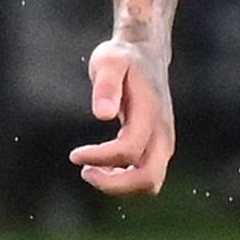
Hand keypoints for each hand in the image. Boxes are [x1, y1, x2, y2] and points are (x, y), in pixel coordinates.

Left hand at [67, 38, 175, 195]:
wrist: (147, 55)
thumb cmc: (124, 59)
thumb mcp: (109, 61)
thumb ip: (106, 85)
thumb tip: (102, 114)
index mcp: (151, 112)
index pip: (129, 149)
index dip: (101, 158)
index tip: (74, 155)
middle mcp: (163, 132)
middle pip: (149, 178)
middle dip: (115, 184)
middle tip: (85, 172)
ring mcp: (164, 142)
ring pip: (150, 182)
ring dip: (119, 184)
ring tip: (89, 169)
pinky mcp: (159, 147)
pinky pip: (147, 176)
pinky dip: (124, 179)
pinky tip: (102, 166)